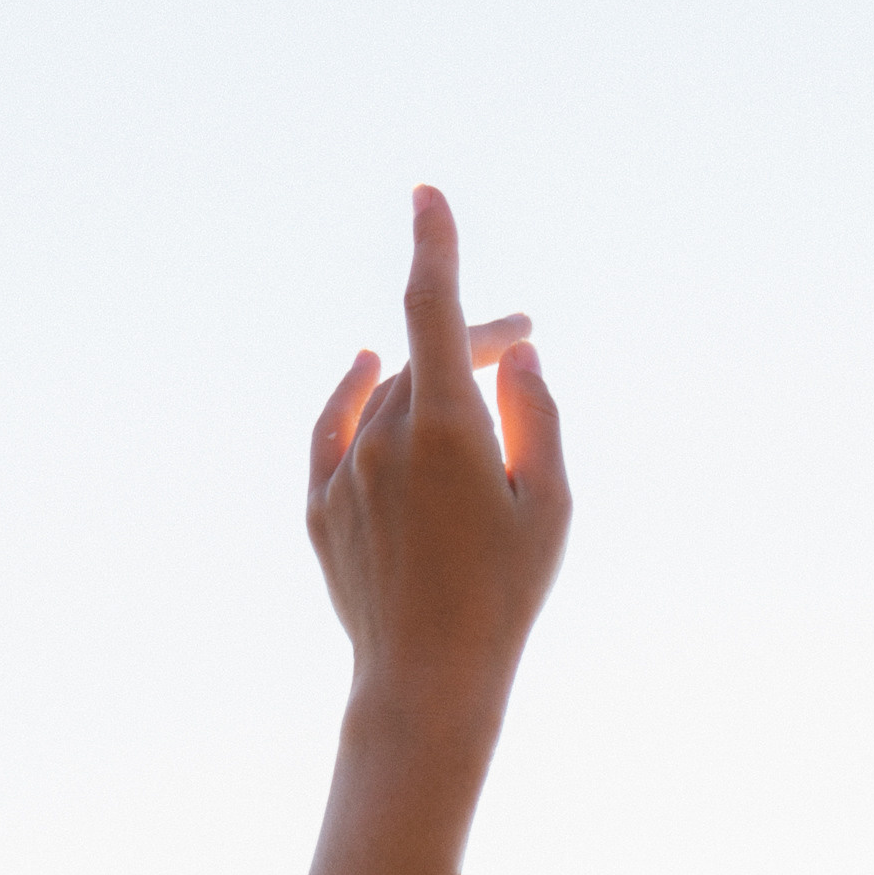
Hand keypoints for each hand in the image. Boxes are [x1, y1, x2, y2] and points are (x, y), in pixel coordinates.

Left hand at [306, 189, 569, 710]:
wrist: (428, 680)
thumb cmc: (505, 598)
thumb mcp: (551, 507)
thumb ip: (538, 419)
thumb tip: (519, 361)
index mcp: (446, 426)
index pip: (433, 306)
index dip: (433, 243)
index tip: (426, 194)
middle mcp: (385, 436)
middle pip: (427, 357)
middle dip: (475, 344)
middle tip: (521, 353)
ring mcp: (347, 470)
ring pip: (389, 397)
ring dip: (431, 382)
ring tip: (473, 394)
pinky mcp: (322, 506)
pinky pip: (334, 428)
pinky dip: (354, 392)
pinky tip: (368, 368)